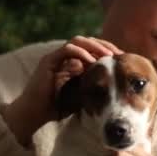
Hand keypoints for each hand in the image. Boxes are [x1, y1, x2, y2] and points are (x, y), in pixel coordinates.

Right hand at [1, 36, 122, 145]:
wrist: (33, 114)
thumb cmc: (56, 108)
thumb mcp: (81, 95)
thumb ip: (93, 86)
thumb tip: (114, 84)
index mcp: (72, 62)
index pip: (93, 49)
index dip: (108, 52)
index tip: (123, 60)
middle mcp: (64, 56)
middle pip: (88, 41)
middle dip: (105, 46)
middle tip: (119, 55)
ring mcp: (55, 57)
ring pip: (78, 41)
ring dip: (95, 46)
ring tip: (109, 56)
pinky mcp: (48, 61)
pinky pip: (67, 49)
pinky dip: (81, 53)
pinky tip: (92, 61)